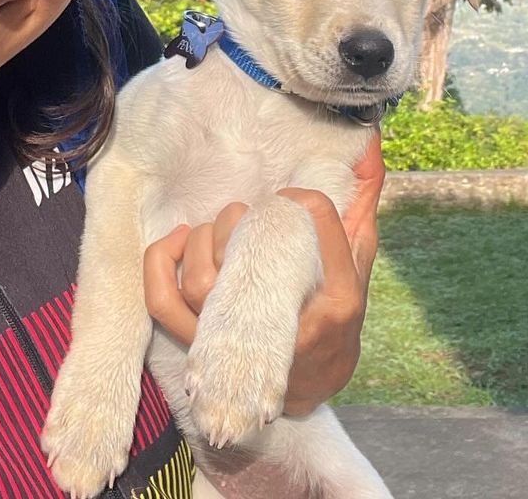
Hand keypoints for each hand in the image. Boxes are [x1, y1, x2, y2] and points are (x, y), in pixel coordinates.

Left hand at [142, 133, 384, 416]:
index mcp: (337, 303)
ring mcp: (239, 341)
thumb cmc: (334, 313)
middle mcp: (287, 328)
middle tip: (245, 213)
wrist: (312, 381)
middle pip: (246, 265)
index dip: (306, 203)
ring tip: (215, 227)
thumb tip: (367, 146)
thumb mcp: (358, 264)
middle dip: (236, 223)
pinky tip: (178, 238)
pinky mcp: (202, 345)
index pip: (325, 235)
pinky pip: (163, 302)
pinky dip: (160, 264)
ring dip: (201, 240)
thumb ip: (361, 206)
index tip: (292, 196)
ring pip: (200, 283)